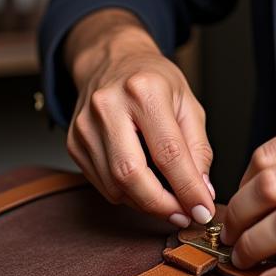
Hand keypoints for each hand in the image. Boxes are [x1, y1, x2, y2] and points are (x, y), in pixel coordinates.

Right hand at [63, 9, 215, 226]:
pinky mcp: (73, 142)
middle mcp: (108, 105)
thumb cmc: (153, 80)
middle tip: (182, 214)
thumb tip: (201, 192)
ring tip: (166, 199)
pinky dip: (126, 194)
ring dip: (144, 203)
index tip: (202, 210)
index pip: (168, 152)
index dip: (187, 188)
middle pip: (131, 174)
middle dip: (160, 204)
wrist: (112, 61)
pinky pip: (101, 184)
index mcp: (144, 90)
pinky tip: (142, 185)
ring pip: (114, 185)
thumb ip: (198, 149)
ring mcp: (85, 125)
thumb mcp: (188, 103)